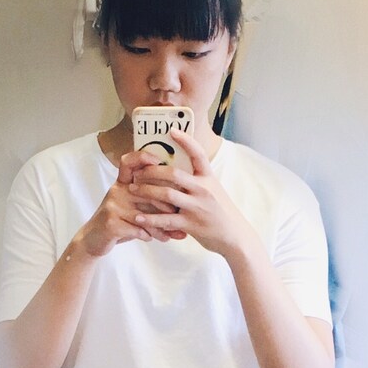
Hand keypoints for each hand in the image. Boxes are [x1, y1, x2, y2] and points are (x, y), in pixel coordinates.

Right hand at [79, 151, 179, 256]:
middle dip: (165, 206)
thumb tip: (177, 203)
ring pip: (145, 215)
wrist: (94, 240)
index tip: (159, 161)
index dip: (142, 157)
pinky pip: (138, 229)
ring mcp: (113, 206)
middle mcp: (117, 191)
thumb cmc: (118, 221)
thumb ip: (148, 201)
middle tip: (178, 216)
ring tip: (171, 234)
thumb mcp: (130, 206)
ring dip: (160, 227)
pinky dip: (149, 235)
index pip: (129, 162)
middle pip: (146, 192)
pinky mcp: (111, 223)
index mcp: (122, 184)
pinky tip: (154, 239)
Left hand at [125, 129, 253, 256]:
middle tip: (137, 172)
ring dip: (146, 191)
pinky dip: (150, 219)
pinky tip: (138, 217)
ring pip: (167, 194)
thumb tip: (178, 170)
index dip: (186, 140)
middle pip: (174, 174)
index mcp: (209, 178)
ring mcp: (197, 207)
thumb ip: (198, 181)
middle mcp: (203, 190)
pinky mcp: (191, 224)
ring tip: (132, 189)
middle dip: (151, 171)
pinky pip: (166, 220)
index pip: (198, 154)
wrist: (235, 237)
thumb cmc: (222, 213)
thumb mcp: (214, 191)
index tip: (171, 130)